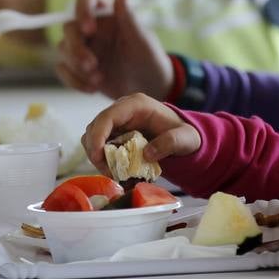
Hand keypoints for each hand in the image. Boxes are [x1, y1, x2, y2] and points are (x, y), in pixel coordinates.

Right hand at [56, 0, 172, 98]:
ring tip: (98, 79)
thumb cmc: (149, 58)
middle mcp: (90, 28)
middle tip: (91, 65)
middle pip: (69, 27)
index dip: (81, 10)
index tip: (89, 29)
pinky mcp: (77, 67)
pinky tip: (92, 88)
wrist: (149, 88)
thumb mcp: (142, 39)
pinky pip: (62, 69)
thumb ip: (129, 16)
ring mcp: (82, 47)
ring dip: (76, 66)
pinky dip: (73, 81)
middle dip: (76, 48)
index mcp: (106, 14)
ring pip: (63, 49)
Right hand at [82, 93, 201, 175]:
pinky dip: (103, 159)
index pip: (108, 117)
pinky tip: (116, 170)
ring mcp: (118, 121)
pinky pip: (100, 145)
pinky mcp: (115, 132)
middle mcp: (122, 109)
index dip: (98, 136)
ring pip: (93, 136)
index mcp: (136, 105)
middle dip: (96, 151)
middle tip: (108, 171)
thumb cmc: (184, 134)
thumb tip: (146, 154)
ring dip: (97, 156)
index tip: (98, 157)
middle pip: (95, 127)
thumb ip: (170, 143)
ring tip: (113, 173)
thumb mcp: (185, 138)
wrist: (183, 137)